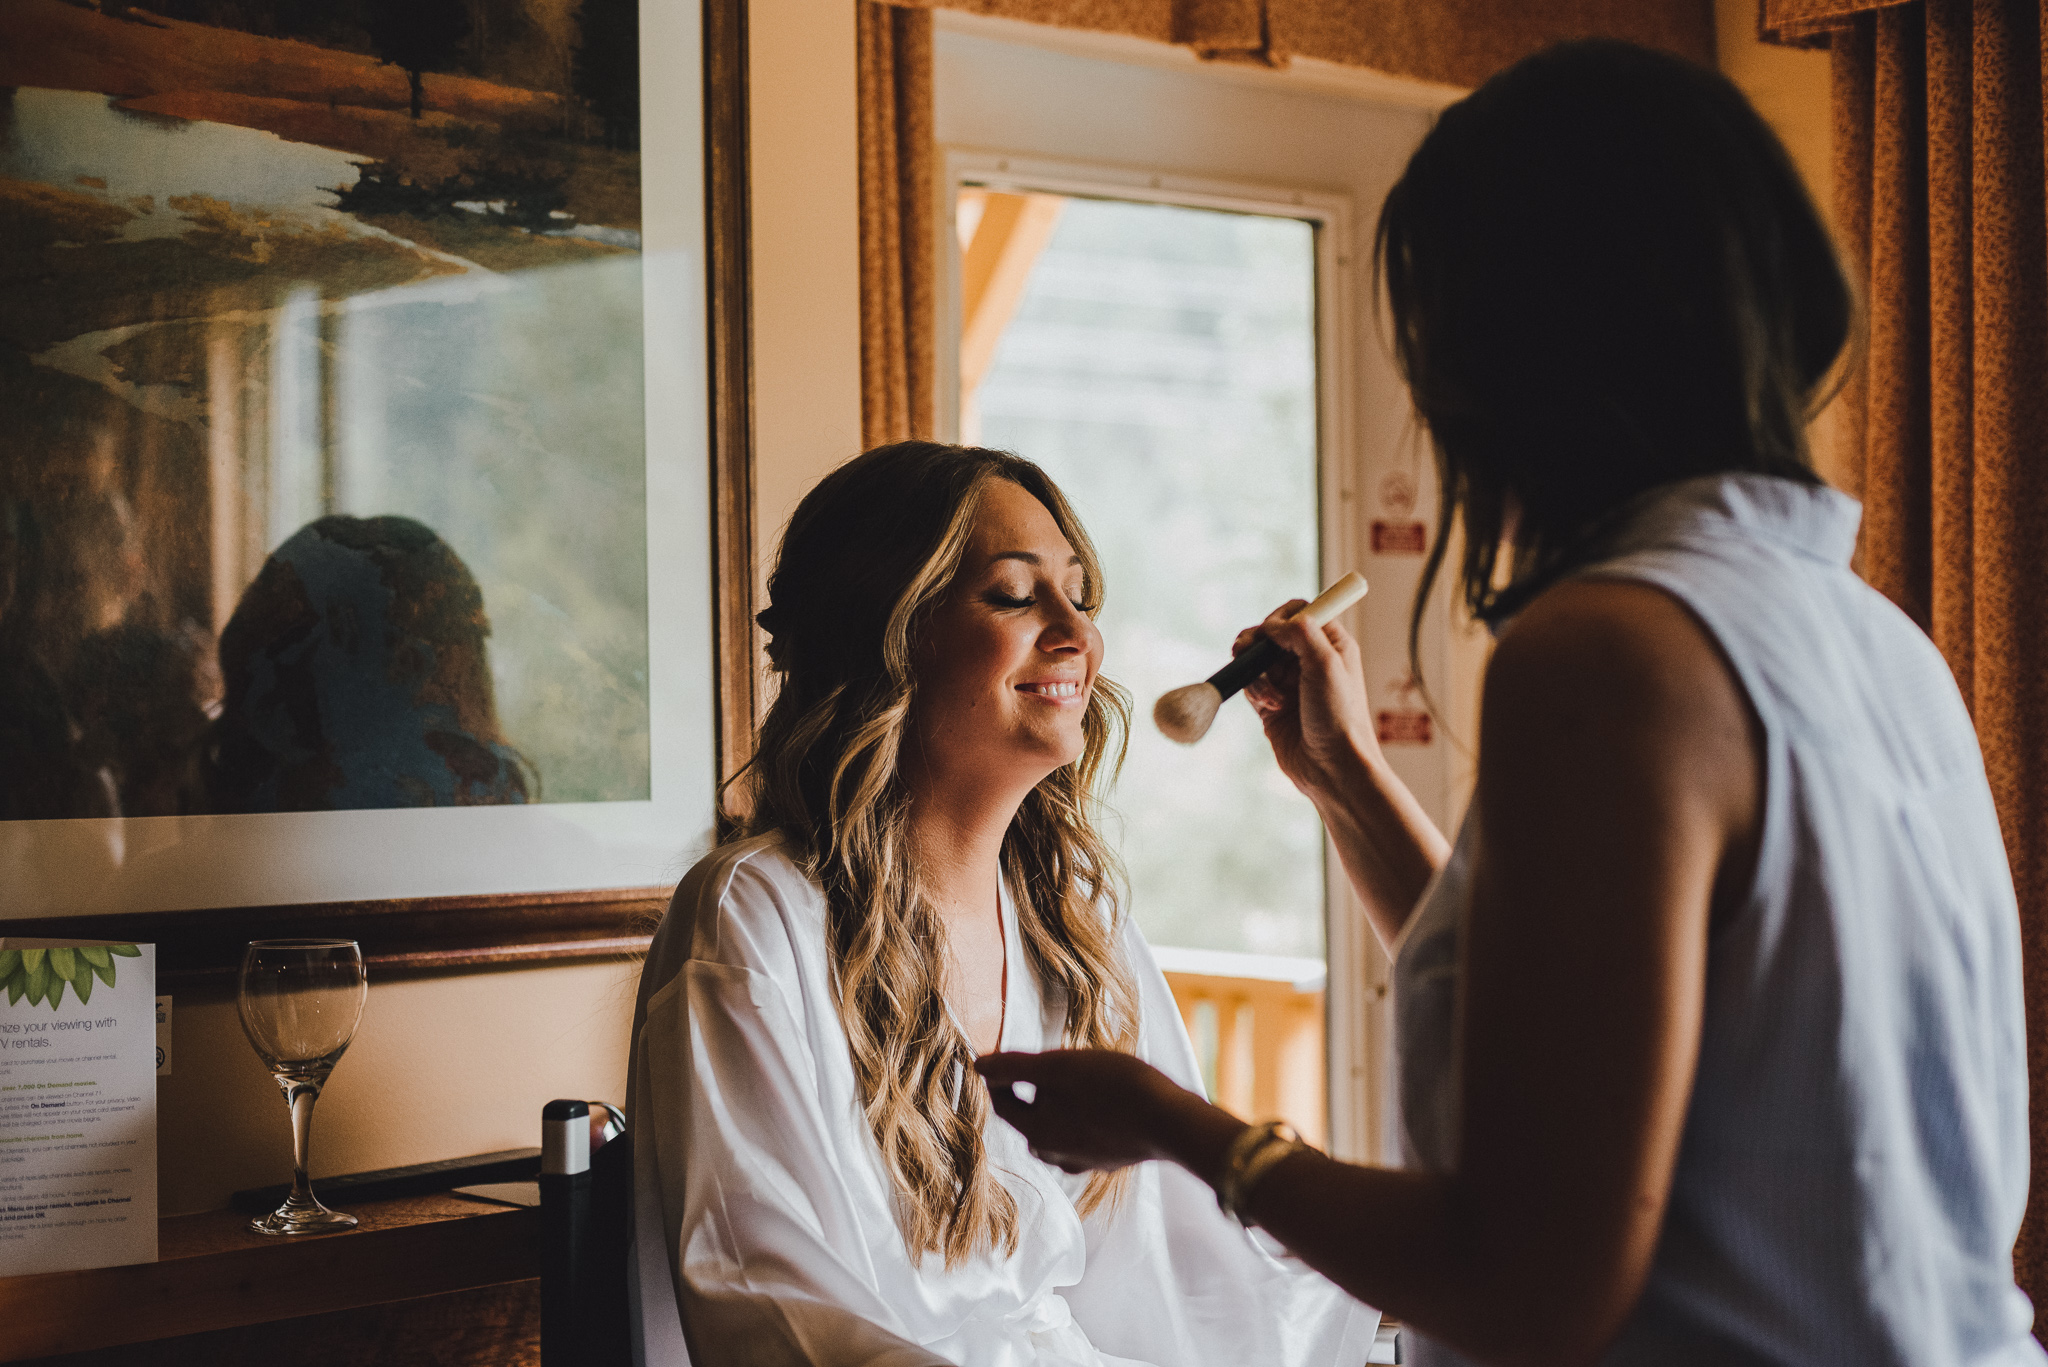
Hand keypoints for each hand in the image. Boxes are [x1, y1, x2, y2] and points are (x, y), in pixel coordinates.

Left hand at [975, 1049, 1202, 1173]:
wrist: (1169, 1121)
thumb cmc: (1111, 1087)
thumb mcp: (1058, 1066)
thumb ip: (1014, 1067)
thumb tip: (977, 1065)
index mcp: (1035, 1131)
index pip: (1002, 1105)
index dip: (999, 1078)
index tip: (1005, 1057)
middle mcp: (1055, 1154)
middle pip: (1028, 1121)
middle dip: (1030, 1094)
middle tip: (1045, 1066)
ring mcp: (1084, 1161)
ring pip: (1057, 1133)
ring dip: (1057, 1109)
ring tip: (1073, 1083)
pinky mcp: (1111, 1160)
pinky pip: (1084, 1139)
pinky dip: (1083, 1121)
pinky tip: (1101, 1105)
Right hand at [1238, 601, 1381, 805]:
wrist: (1332, 768)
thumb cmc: (1339, 718)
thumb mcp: (1326, 664)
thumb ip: (1300, 633)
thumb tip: (1272, 625)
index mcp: (1331, 644)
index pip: (1299, 612)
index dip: (1281, 618)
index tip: (1274, 633)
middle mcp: (1310, 660)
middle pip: (1271, 632)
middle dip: (1258, 643)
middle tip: (1250, 654)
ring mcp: (1289, 682)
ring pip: (1256, 658)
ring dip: (1255, 672)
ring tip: (1268, 694)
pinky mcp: (1272, 704)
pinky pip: (1250, 684)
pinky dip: (1253, 691)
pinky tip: (1269, 707)